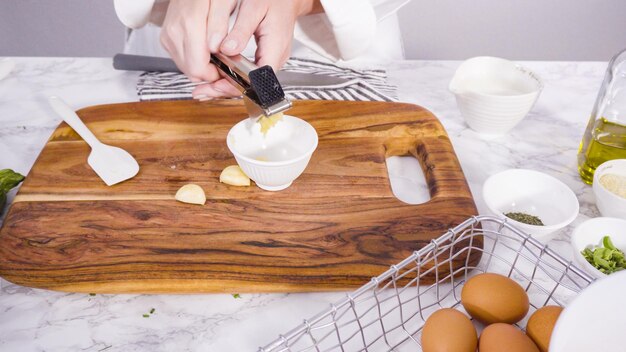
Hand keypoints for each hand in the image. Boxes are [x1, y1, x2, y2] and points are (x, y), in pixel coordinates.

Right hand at [160, 0, 240, 98]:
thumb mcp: (223, 4)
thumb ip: (220, 27)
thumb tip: (217, 49)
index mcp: (190, 24)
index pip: (198, 68)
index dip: (215, 74)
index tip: (226, 68)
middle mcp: (175, 32)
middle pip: (191, 72)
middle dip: (209, 72)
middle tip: (223, 61)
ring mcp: (168, 36)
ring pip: (186, 68)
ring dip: (201, 66)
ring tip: (215, 53)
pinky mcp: (166, 39)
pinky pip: (181, 60)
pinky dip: (194, 59)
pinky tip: (204, 49)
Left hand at [192, 0, 320, 98]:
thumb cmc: (275, 0)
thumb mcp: (254, 9)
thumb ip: (241, 31)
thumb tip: (227, 49)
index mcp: (275, 48)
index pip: (256, 78)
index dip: (234, 85)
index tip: (215, 85)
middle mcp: (276, 59)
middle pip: (251, 85)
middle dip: (225, 89)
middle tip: (203, 90)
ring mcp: (272, 60)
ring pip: (250, 82)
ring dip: (228, 85)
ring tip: (206, 86)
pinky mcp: (267, 58)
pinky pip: (250, 73)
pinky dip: (234, 76)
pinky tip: (220, 75)